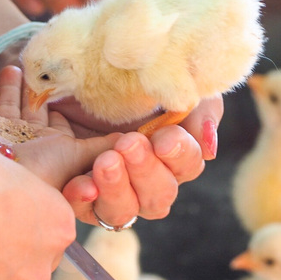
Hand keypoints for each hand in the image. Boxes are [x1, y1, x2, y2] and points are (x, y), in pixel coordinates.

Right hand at [0, 65, 120, 189]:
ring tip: (14, 67)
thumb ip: (103, 147)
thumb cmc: (40, 171)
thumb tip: (134, 139)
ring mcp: (2, 136)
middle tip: (35, 69)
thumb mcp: (78, 155)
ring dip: (11, 88)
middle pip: (31, 111)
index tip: (64, 92)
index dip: (61, 111)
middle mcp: (27, 142)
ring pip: (7, 106)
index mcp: (51, 148)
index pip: (57, 125)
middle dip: (33, 92)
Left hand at [0, 66, 220, 228]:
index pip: (188, 166)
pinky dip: (83, 199)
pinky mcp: (79, 196)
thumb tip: (209, 150)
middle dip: (146, 172)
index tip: (163, 138)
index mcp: (172, 153)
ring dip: (117, 190)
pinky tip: (81, 185)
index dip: (180, 155)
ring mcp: (112, 191)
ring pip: (124, 212)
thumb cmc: (129, 74)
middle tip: (128, 144)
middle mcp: (145, 180)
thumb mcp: (173, 77)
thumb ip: (200, 110)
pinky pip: (84, 210)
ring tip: (105, 162)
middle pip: (160, 197)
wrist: (71, 67)